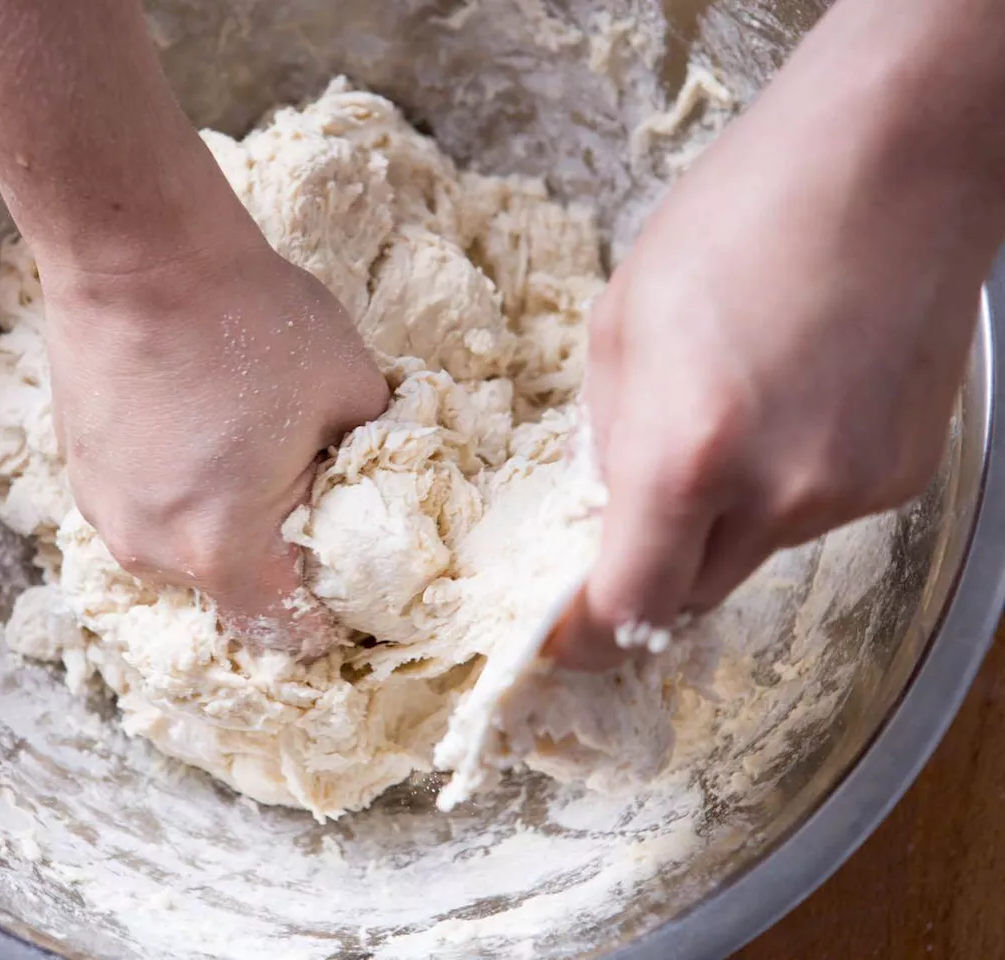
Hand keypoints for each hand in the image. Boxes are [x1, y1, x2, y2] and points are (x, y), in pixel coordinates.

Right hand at [39, 231, 389, 657]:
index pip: (285, 630)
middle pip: (234, 592)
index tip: (348, 579)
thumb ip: (378, 460)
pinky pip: (151, 511)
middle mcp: (151, 553)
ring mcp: (107, 516)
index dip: (327, 614)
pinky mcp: (82, 476)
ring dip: (224, 523)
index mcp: (222, 549)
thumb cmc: (249, 319)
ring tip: (247, 450)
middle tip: (307, 492)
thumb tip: (381, 482)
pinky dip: (182, 492)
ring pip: (188, 552)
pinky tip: (201, 429)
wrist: (137, 251)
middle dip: (277, 557)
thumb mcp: (353, 391)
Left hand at [553, 8, 1004, 669]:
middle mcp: (776, 495)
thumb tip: (607, 508)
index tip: (568, 639)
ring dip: (721, 517)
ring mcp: (849, 491)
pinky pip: (814, 513)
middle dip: (651, 571)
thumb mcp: (622, 322)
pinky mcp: (902, 475)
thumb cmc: (741, 215)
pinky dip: (783, 485)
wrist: (893, 156)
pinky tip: (790, 402)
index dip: (590, 636)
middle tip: (635, 513)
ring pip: (755, 552)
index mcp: (684, 455)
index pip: (630, 607)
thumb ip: (608, 437)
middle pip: (691, 596)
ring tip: (731, 411)